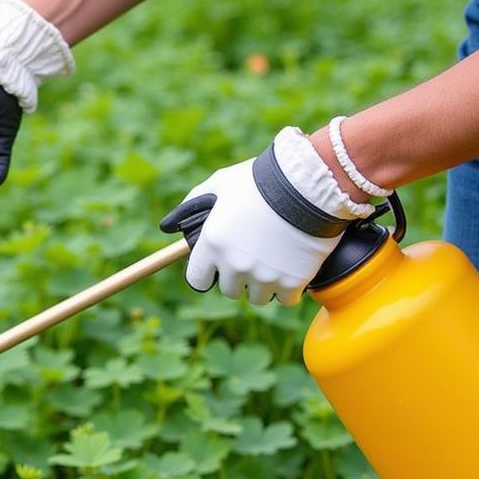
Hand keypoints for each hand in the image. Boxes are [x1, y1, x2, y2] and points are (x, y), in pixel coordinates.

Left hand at [160, 129, 373, 304]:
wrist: (308, 184)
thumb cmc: (260, 180)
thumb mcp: (220, 183)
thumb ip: (194, 203)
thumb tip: (171, 224)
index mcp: (212, 244)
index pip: (197, 280)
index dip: (208, 273)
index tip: (217, 267)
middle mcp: (235, 265)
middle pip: (230, 291)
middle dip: (239, 277)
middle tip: (253, 256)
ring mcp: (264, 276)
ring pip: (258, 298)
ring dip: (264, 285)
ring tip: (275, 261)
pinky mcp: (293, 282)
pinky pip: (285, 299)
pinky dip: (289, 288)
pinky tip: (292, 267)